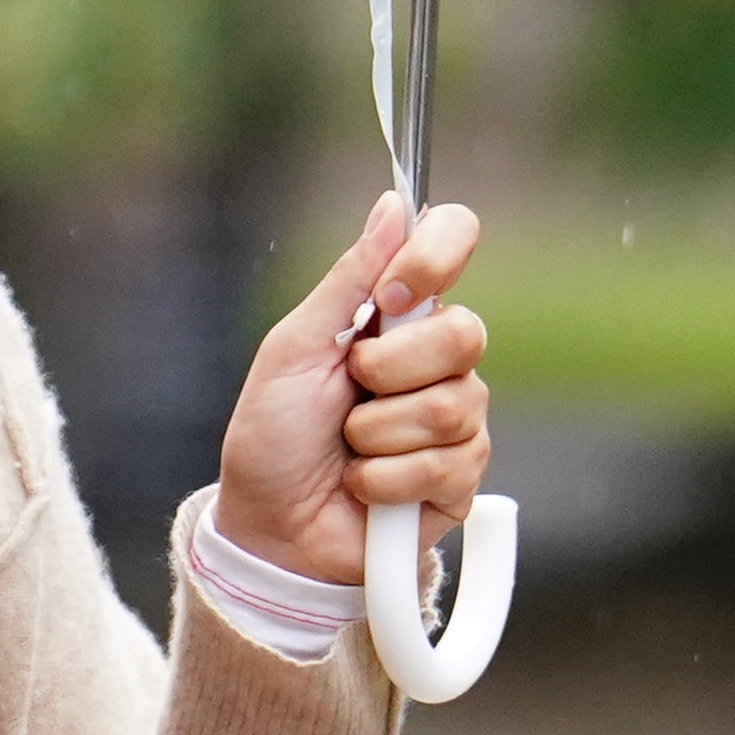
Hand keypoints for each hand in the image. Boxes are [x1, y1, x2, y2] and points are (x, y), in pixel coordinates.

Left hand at [210, 194, 489, 591]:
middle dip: (389, 369)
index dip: (437, 254)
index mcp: (396, 314)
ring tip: (348, 449)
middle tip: (349, 390)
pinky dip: (384, 479)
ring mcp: (457, 420)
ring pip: (451, 405)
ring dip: (376, 434)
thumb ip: (347, 280)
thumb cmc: (273, 437)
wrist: (270, 529)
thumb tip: (393, 204)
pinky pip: (446, 464)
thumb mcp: (295, 348)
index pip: (453, 241)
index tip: (394, 291)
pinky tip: (363, 487)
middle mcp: (437, 360)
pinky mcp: (462, 479)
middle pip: (463, 333)